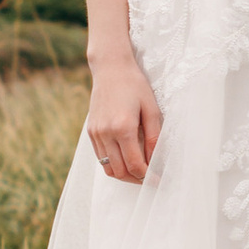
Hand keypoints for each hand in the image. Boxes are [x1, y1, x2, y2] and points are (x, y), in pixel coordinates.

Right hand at [86, 57, 161, 185]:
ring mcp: (96, 133)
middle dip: (136, 179)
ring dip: (123, 174)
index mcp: (123, 127)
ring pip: (108, 168)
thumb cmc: (135, 85)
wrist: (111, 69)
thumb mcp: (151, 109)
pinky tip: (125, 159)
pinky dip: (113, 164)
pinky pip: (101, 158)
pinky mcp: (91, 131)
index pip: (134, 164)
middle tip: (149, 178)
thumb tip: (156, 160)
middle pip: (120, 171)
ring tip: (138, 172)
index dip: (147, 176)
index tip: (157, 180)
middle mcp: (106, 133)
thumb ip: (153, 137)